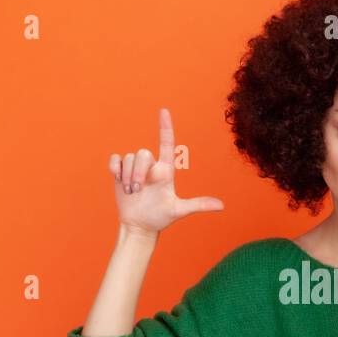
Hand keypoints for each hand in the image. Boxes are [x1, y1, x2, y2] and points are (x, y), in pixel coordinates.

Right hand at [111, 107, 224, 235]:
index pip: (166, 143)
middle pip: (142, 153)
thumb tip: (222, 206)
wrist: (139, 226)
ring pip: (129, 157)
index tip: (164, 110)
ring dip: (128, 176)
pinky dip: (115, 168)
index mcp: (165, 170)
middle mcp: (151, 166)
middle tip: (138, 190)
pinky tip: (118, 179)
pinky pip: (116, 159)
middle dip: (139, 172)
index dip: (165, 126)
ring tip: (132, 192)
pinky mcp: (121, 172)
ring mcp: (135, 168)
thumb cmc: (160, 217)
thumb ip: (198, 205)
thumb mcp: (179, 210)